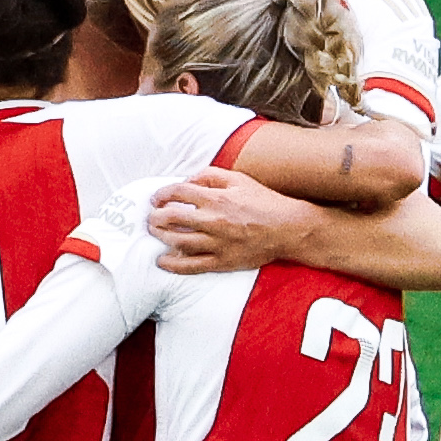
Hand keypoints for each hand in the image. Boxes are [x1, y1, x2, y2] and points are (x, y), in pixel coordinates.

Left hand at [149, 165, 322, 274]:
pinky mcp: (222, 261)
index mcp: (217, 198)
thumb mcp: (239, 179)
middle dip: (156, 216)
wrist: (288, 228)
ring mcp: (217, 243)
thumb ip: (210, 175)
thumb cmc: (264, 201)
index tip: (156, 198)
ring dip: (161, 236)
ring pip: (178, 241)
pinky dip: (173, 265)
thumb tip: (186, 181)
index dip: (162, 194)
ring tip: (156, 233)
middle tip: (152, 217)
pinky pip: (192, 266)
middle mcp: (214, 220)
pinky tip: (162, 261)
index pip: (178, 192)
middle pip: (171, 217)